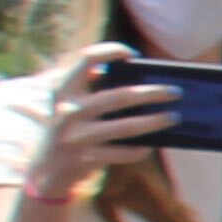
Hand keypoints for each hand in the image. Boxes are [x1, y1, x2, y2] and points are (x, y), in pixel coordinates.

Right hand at [20, 51, 180, 201]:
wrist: (46, 170)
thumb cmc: (69, 129)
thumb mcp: (71, 104)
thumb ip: (93, 88)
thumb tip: (142, 80)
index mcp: (64, 91)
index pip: (85, 60)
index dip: (109, 51)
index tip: (132, 53)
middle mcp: (68, 111)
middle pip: (119, 96)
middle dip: (152, 93)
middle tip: (176, 91)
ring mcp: (77, 136)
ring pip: (126, 126)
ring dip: (155, 121)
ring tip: (175, 117)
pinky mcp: (87, 158)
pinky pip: (124, 152)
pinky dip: (141, 148)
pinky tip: (152, 144)